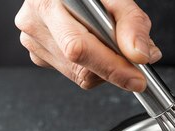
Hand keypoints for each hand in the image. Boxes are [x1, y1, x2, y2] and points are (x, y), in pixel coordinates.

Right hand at [15, 0, 160, 91]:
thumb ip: (132, 22)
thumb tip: (140, 55)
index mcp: (47, 3)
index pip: (78, 48)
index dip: (111, 67)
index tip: (137, 79)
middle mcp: (35, 24)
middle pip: (81, 68)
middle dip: (114, 69)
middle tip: (136, 66)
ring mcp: (34, 43)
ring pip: (81, 76)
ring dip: (105, 67)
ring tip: (108, 41)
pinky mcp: (40, 57)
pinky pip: (75, 74)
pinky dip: (93, 66)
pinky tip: (94, 46)